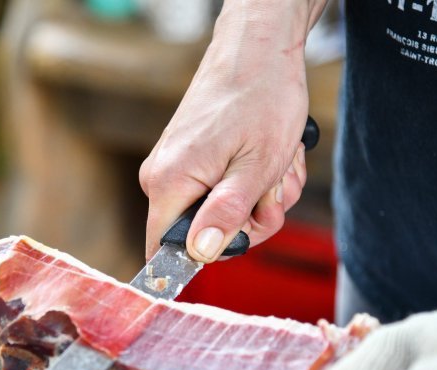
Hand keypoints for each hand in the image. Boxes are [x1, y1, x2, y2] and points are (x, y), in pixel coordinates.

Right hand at [139, 0, 325, 261]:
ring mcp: (174, 166)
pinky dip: (251, 181)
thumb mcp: (256, 167)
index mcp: (168, 182)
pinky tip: (266, 157)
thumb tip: (201, 254)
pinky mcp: (189, 158)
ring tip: (275, 165)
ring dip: (259, 199)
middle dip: (250, 221)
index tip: (244, 234)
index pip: (166, 251)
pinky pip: (220, 191)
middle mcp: (161, 177)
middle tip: (274, 192)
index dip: (208, 255)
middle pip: (202, 235)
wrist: (258, 48)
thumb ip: (227, 214)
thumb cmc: (262, 98)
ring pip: (219, 213)